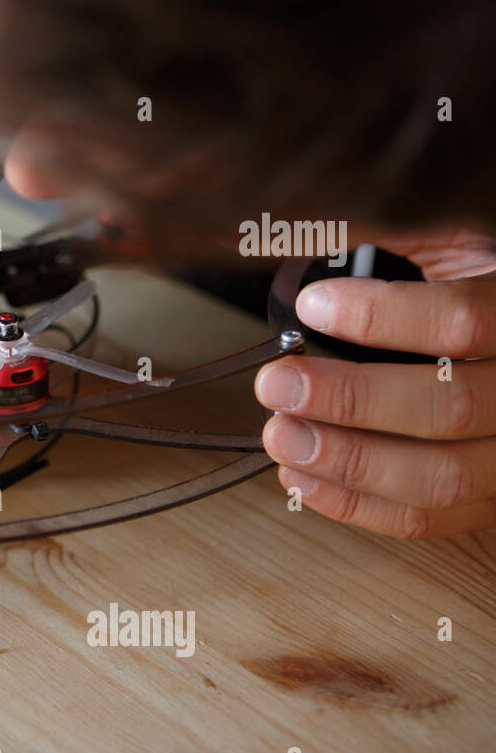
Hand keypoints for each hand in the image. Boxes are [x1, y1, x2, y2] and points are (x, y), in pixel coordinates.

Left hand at [255, 231, 495, 537]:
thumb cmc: (469, 284)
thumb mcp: (446, 240)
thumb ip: (381, 235)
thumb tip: (279, 234)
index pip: (466, 320)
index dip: (385, 317)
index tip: (314, 306)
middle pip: (451, 407)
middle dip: (352, 400)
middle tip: (277, 383)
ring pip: (442, 476)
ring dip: (347, 461)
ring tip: (280, 434)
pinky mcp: (491, 499)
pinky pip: (429, 518)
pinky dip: (355, 504)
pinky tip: (300, 475)